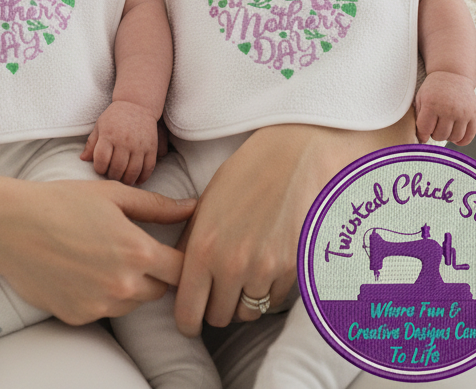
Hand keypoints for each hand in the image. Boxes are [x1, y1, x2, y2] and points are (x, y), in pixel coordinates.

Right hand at [0, 176, 196, 323]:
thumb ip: (158, 206)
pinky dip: (102, 294)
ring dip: (129, 284)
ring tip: (104, 255)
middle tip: (133, 247)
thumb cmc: (62, 202)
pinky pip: (105, 310)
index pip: (183, 270)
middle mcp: (123, 285)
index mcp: (137, 251)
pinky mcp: (79, 317)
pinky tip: (83, 269)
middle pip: (161, 290)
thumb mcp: (114, 195)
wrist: (12, 226)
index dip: (184, 260)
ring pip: (134, 302)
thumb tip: (192, 207)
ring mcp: (101, 305)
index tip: (175, 250)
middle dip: (155, 272)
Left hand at [80, 101, 159, 184]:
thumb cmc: (115, 116)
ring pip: (132, 172)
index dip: (99, 169)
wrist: (137, 104)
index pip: (101, 160)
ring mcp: (139, 145)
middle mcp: (124, 141)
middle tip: (111, 175)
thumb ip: (91, 143)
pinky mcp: (151, 147)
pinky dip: (142, 178)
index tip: (100, 168)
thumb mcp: (100, 125)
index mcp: (109, 135)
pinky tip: (136, 180)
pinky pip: (148, 168)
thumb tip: (83, 159)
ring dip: (126, 180)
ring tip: (122, 178)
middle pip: (117, 169)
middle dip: (112, 176)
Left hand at [174, 112, 416, 335]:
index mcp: (203, 248)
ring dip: (243, 300)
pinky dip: (269, 290)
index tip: (190, 315)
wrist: (297, 156)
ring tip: (244, 274)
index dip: (186, 319)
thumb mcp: (207, 203)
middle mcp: (232, 266)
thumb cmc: (247, 173)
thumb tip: (179, 276)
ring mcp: (265, 271)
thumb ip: (191, 243)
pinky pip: (274, 299)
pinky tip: (267, 263)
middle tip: (218, 288)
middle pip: (218, 318)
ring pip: (248, 313)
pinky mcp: (293, 271)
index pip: (187, 314)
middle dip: (215, 307)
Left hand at [415, 72, 475, 144]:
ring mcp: (463, 113)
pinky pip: (469, 136)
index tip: (422, 133)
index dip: (422, 134)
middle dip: (434, 134)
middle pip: (440, 135)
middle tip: (434, 127)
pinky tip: (456, 138)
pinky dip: (462, 141)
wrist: (452, 74)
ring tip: (444, 128)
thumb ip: (419, 117)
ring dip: (447, 136)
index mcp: (431, 104)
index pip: (425, 129)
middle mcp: (448, 109)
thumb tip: (421, 139)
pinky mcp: (473, 115)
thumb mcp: (421, 97)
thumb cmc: (433, 88)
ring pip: (454, 137)